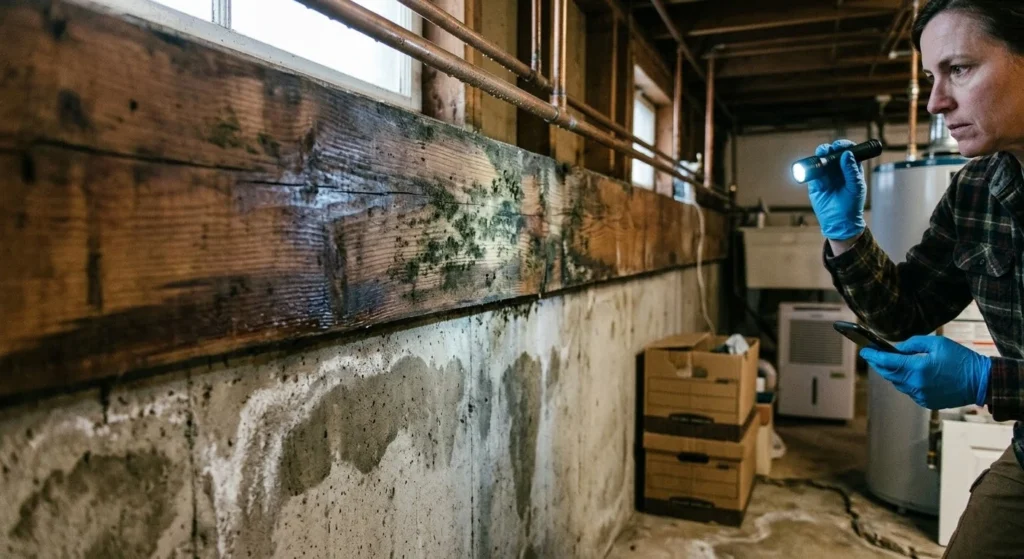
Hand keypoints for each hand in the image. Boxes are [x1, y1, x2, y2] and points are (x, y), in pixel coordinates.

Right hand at [806, 140, 866, 240]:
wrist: (839, 221)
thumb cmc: (852, 205)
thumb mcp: (856, 187)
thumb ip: (852, 171)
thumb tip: (846, 154)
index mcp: (851, 168)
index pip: (848, 151)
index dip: (844, 145)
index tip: (840, 146)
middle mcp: (838, 170)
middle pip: (832, 153)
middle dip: (829, 148)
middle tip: (828, 150)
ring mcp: (826, 176)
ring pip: (821, 160)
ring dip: (820, 154)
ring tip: (820, 154)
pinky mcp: (815, 183)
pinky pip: (812, 172)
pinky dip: (811, 168)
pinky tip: (813, 168)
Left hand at [860, 335, 990, 409]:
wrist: (980, 381)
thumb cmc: (961, 360)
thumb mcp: (937, 344)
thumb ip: (913, 344)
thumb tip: (897, 349)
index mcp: (918, 368)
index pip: (887, 362)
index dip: (873, 356)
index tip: (864, 351)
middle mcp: (916, 384)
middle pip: (888, 374)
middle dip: (879, 364)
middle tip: (872, 355)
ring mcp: (921, 395)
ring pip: (898, 384)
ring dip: (893, 373)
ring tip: (891, 362)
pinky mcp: (926, 402)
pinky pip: (909, 391)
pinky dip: (905, 382)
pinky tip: (909, 374)